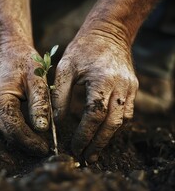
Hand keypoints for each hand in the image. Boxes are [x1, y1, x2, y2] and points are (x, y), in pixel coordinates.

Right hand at [0, 42, 49, 155]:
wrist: (11, 48)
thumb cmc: (24, 59)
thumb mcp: (37, 78)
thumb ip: (40, 103)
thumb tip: (42, 129)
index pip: (14, 128)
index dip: (30, 141)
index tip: (45, 149)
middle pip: (9, 131)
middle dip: (27, 142)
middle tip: (45, 149)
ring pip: (8, 128)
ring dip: (24, 137)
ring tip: (42, 143)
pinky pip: (8, 121)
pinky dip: (20, 128)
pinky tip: (33, 131)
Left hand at [53, 31, 137, 162]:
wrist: (109, 33)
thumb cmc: (83, 49)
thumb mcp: (65, 68)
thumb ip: (60, 96)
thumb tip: (57, 121)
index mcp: (102, 80)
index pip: (94, 115)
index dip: (84, 134)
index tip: (74, 146)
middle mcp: (120, 86)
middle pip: (112, 124)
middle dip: (98, 143)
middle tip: (86, 156)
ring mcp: (129, 88)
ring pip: (122, 121)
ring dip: (108, 138)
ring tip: (94, 151)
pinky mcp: (132, 88)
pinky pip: (127, 113)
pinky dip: (115, 126)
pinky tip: (104, 133)